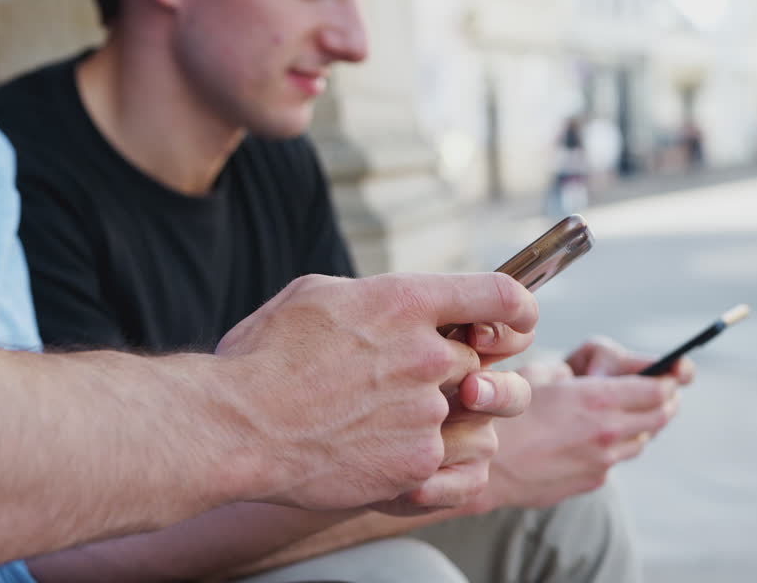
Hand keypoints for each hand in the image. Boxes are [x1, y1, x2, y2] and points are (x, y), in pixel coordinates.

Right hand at [215, 272, 536, 515]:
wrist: (238, 427)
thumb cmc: (264, 358)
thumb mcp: (315, 295)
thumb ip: (374, 295)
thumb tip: (399, 302)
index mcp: (404, 302)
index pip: (501, 294)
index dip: (518, 309)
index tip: (512, 322)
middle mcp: (427, 354)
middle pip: (483, 362)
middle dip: (455, 373)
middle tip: (407, 383)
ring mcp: (427, 412)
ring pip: (472, 415)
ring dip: (444, 418)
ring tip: (391, 423)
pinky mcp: (419, 463)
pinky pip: (454, 462)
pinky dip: (425, 460)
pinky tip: (382, 454)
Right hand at [476, 337, 689, 511]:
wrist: (483, 465)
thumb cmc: (501, 413)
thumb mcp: (535, 375)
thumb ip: (571, 372)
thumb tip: (586, 374)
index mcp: (596, 398)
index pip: (658, 389)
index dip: (667, 379)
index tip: (667, 373)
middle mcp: (608, 431)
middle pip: (661, 416)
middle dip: (665, 401)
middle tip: (662, 392)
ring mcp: (603, 460)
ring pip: (641, 440)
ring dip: (640, 425)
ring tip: (623, 414)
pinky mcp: (592, 481)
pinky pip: (615, 460)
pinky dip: (612, 447)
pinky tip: (588, 439)